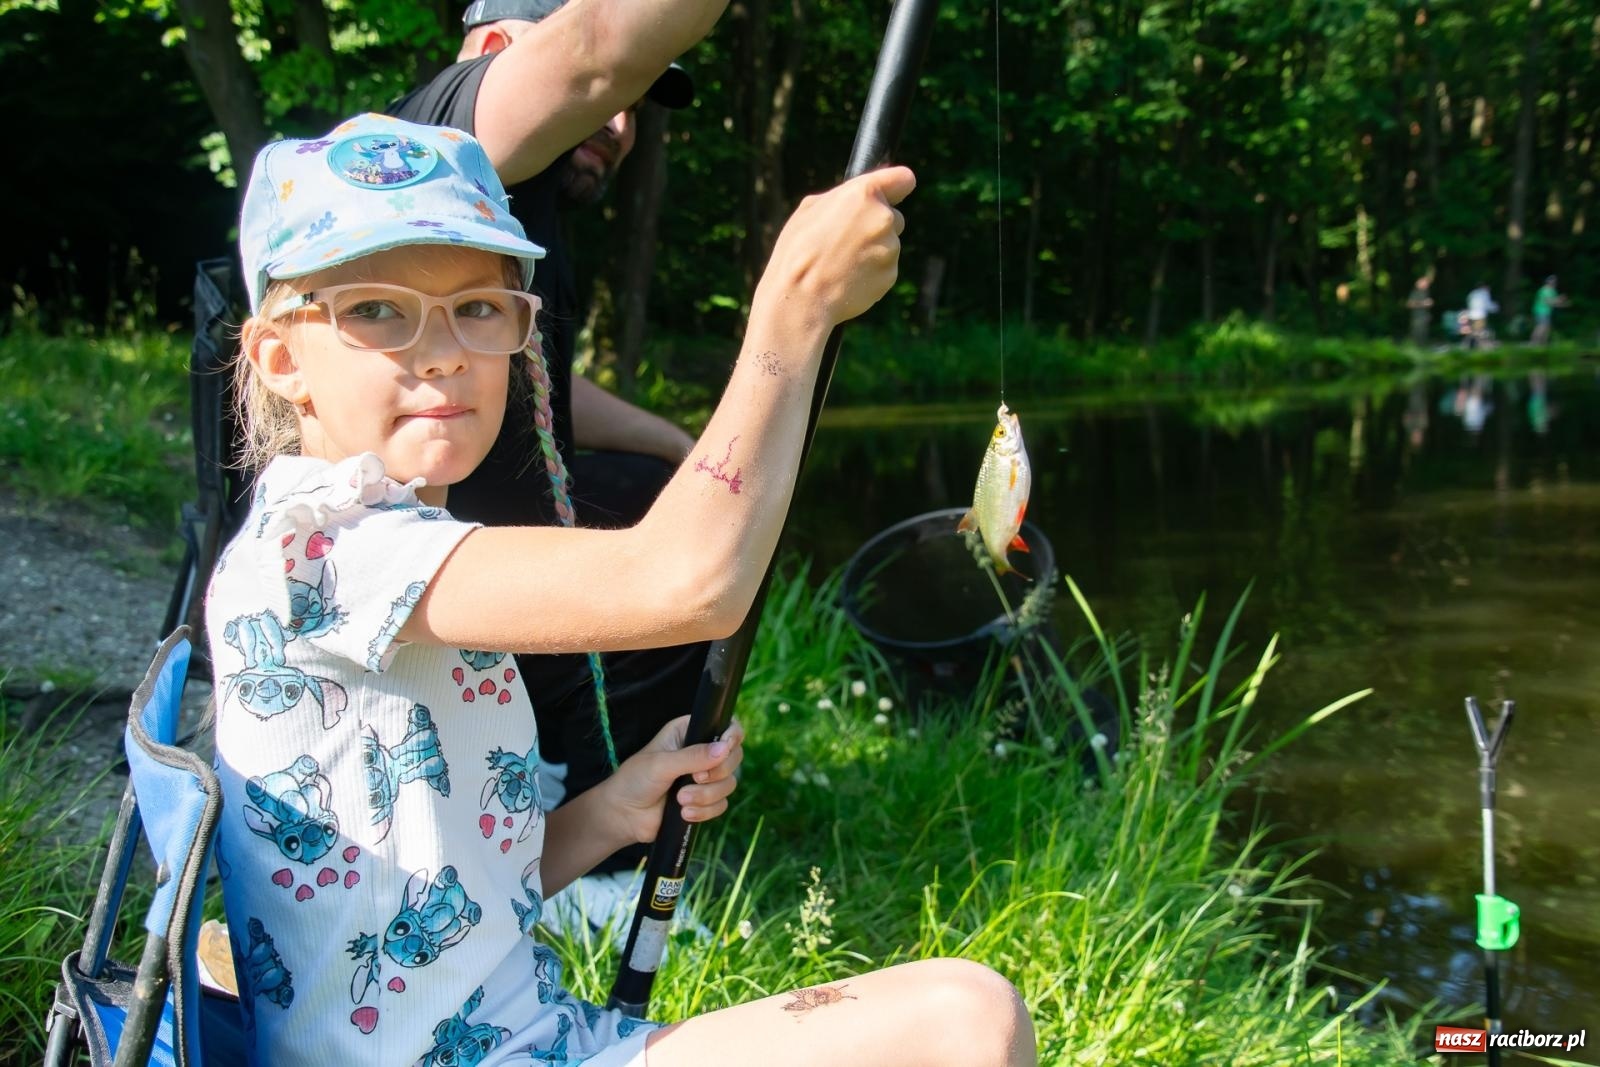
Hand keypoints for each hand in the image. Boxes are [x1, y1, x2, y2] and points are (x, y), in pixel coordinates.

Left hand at [603, 716, 744, 844]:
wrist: (624, 815)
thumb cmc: (635, 780)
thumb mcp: (660, 763)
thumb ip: (692, 756)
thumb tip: (723, 749)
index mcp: (689, 733)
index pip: (725, 725)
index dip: (732, 736)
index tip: (726, 747)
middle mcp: (701, 753)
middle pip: (734, 757)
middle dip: (718, 772)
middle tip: (696, 777)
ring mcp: (705, 778)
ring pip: (729, 783)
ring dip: (706, 795)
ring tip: (681, 799)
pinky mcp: (705, 801)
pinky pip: (721, 805)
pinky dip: (705, 810)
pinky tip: (684, 813)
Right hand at [758, 166, 915, 326]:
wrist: (802, 297)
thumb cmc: (798, 250)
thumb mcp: (810, 209)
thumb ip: (842, 198)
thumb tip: (857, 199)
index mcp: (864, 194)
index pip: (903, 179)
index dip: (897, 187)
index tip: (894, 194)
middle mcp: (883, 217)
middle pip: (894, 217)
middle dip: (876, 226)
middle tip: (846, 241)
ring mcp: (890, 248)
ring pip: (889, 245)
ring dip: (872, 251)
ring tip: (841, 263)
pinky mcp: (891, 274)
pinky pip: (885, 269)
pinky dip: (872, 273)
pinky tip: (848, 278)